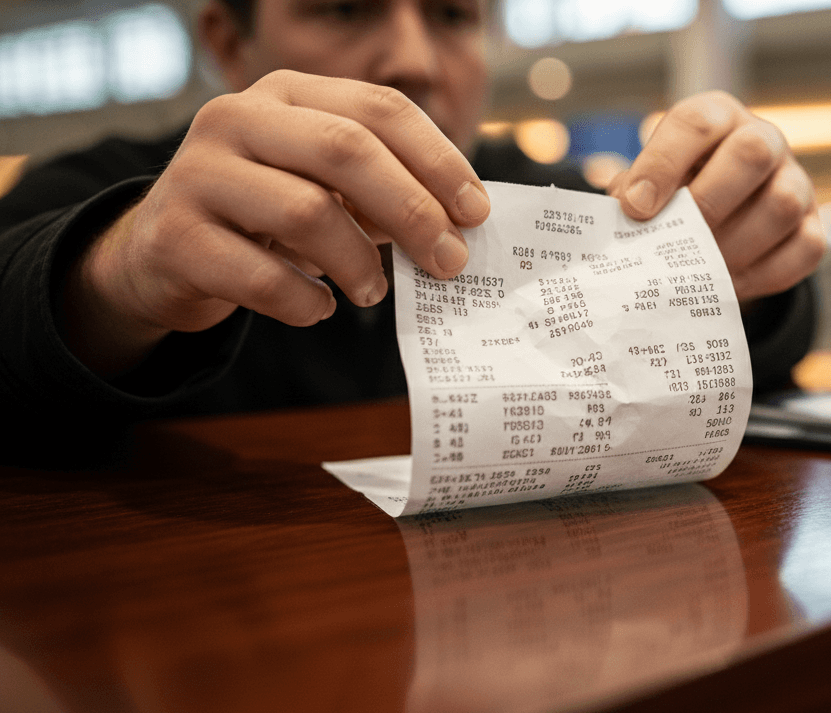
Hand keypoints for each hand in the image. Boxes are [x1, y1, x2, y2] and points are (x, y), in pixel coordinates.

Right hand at [64, 70, 489, 375]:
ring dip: (359, 262)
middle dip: (413, 210)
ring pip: (306, 211)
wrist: (161, 253)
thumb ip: (383, 192)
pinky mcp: (176, 238)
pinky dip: (305, 301)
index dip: (437, 161)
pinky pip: (261, 276)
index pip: (379, 109)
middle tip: (449, 261)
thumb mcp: (323, 187)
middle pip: (346, 150)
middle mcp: (237, 118)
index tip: (476, 212)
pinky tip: (319, 308)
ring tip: (374, 290)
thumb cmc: (264, 216)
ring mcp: (199, 174)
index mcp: (286, 93)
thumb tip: (460, 226)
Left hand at [608, 91, 822, 302]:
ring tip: (698, 272)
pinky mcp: (813, 225)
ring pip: (783, 205)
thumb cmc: (680, 191)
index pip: (696, 123)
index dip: (663, 163)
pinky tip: (726, 286)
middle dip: (708, 201)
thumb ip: (635, 195)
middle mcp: (765, 139)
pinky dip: (763, 274)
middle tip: (675, 240)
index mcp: (718, 117)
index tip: (634, 206)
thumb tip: (621, 228)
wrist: (727, 211)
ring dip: (735, 245)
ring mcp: (796, 181)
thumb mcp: (652, 181)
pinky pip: (804, 249)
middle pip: (753, 153)